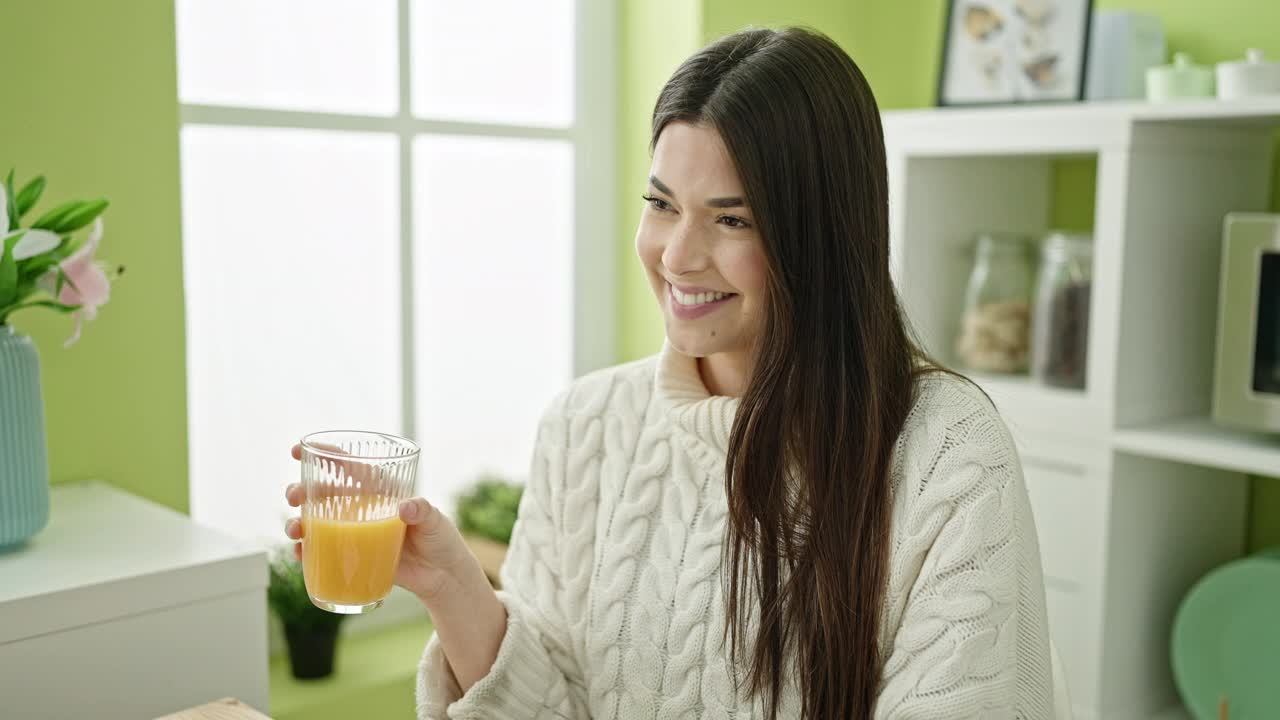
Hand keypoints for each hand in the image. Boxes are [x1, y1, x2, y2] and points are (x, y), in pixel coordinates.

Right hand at [283, 443, 478, 603]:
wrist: (442, 576)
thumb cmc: (441, 540)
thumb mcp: (436, 521)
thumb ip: (423, 511)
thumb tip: (406, 508)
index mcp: (382, 491)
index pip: (352, 468)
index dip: (327, 455)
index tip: (301, 448)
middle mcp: (364, 509)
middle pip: (325, 494)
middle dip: (302, 491)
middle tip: (293, 496)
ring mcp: (356, 533)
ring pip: (318, 522)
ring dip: (299, 521)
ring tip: (294, 530)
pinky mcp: (353, 557)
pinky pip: (323, 551)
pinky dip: (307, 551)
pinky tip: (299, 552)